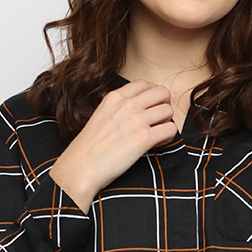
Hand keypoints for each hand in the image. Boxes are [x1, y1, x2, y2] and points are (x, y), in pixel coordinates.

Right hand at [49, 79, 176, 212]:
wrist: (80, 168)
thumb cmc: (88, 148)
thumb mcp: (100, 116)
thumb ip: (118, 108)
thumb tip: (138, 109)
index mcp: (115, 97)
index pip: (145, 84)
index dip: (151, 96)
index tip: (149, 108)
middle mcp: (127, 104)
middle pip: (162, 92)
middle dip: (164, 106)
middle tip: (158, 121)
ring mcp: (136, 120)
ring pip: (168, 110)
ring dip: (166, 122)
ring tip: (157, 135)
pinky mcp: (144, 138)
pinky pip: (171, 129)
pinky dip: (168, 137)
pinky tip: (157, 144)